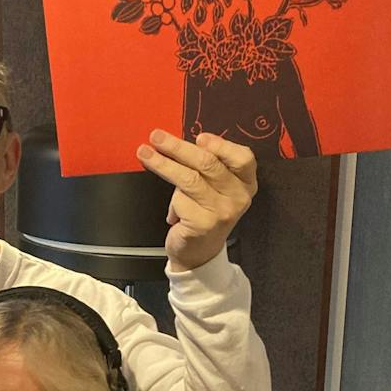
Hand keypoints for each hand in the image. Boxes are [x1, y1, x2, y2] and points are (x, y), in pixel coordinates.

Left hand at [136, 130, 257, 270]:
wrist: (199, 253)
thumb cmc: (204, 213)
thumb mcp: (213, 187)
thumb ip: (205, 165)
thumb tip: (175, 144)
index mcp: (245, 182)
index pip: (243, 158)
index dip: (221, 145)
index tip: (199, 137)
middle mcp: (238, 197)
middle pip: (208, 163)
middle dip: (178, 147)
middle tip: (156, 137)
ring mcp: (222, 212)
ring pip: (189, 179)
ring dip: (163, 164)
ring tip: (145, 153)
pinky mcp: (203, 225)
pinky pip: (180, 201)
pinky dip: (171, 202)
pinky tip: (172, 212)